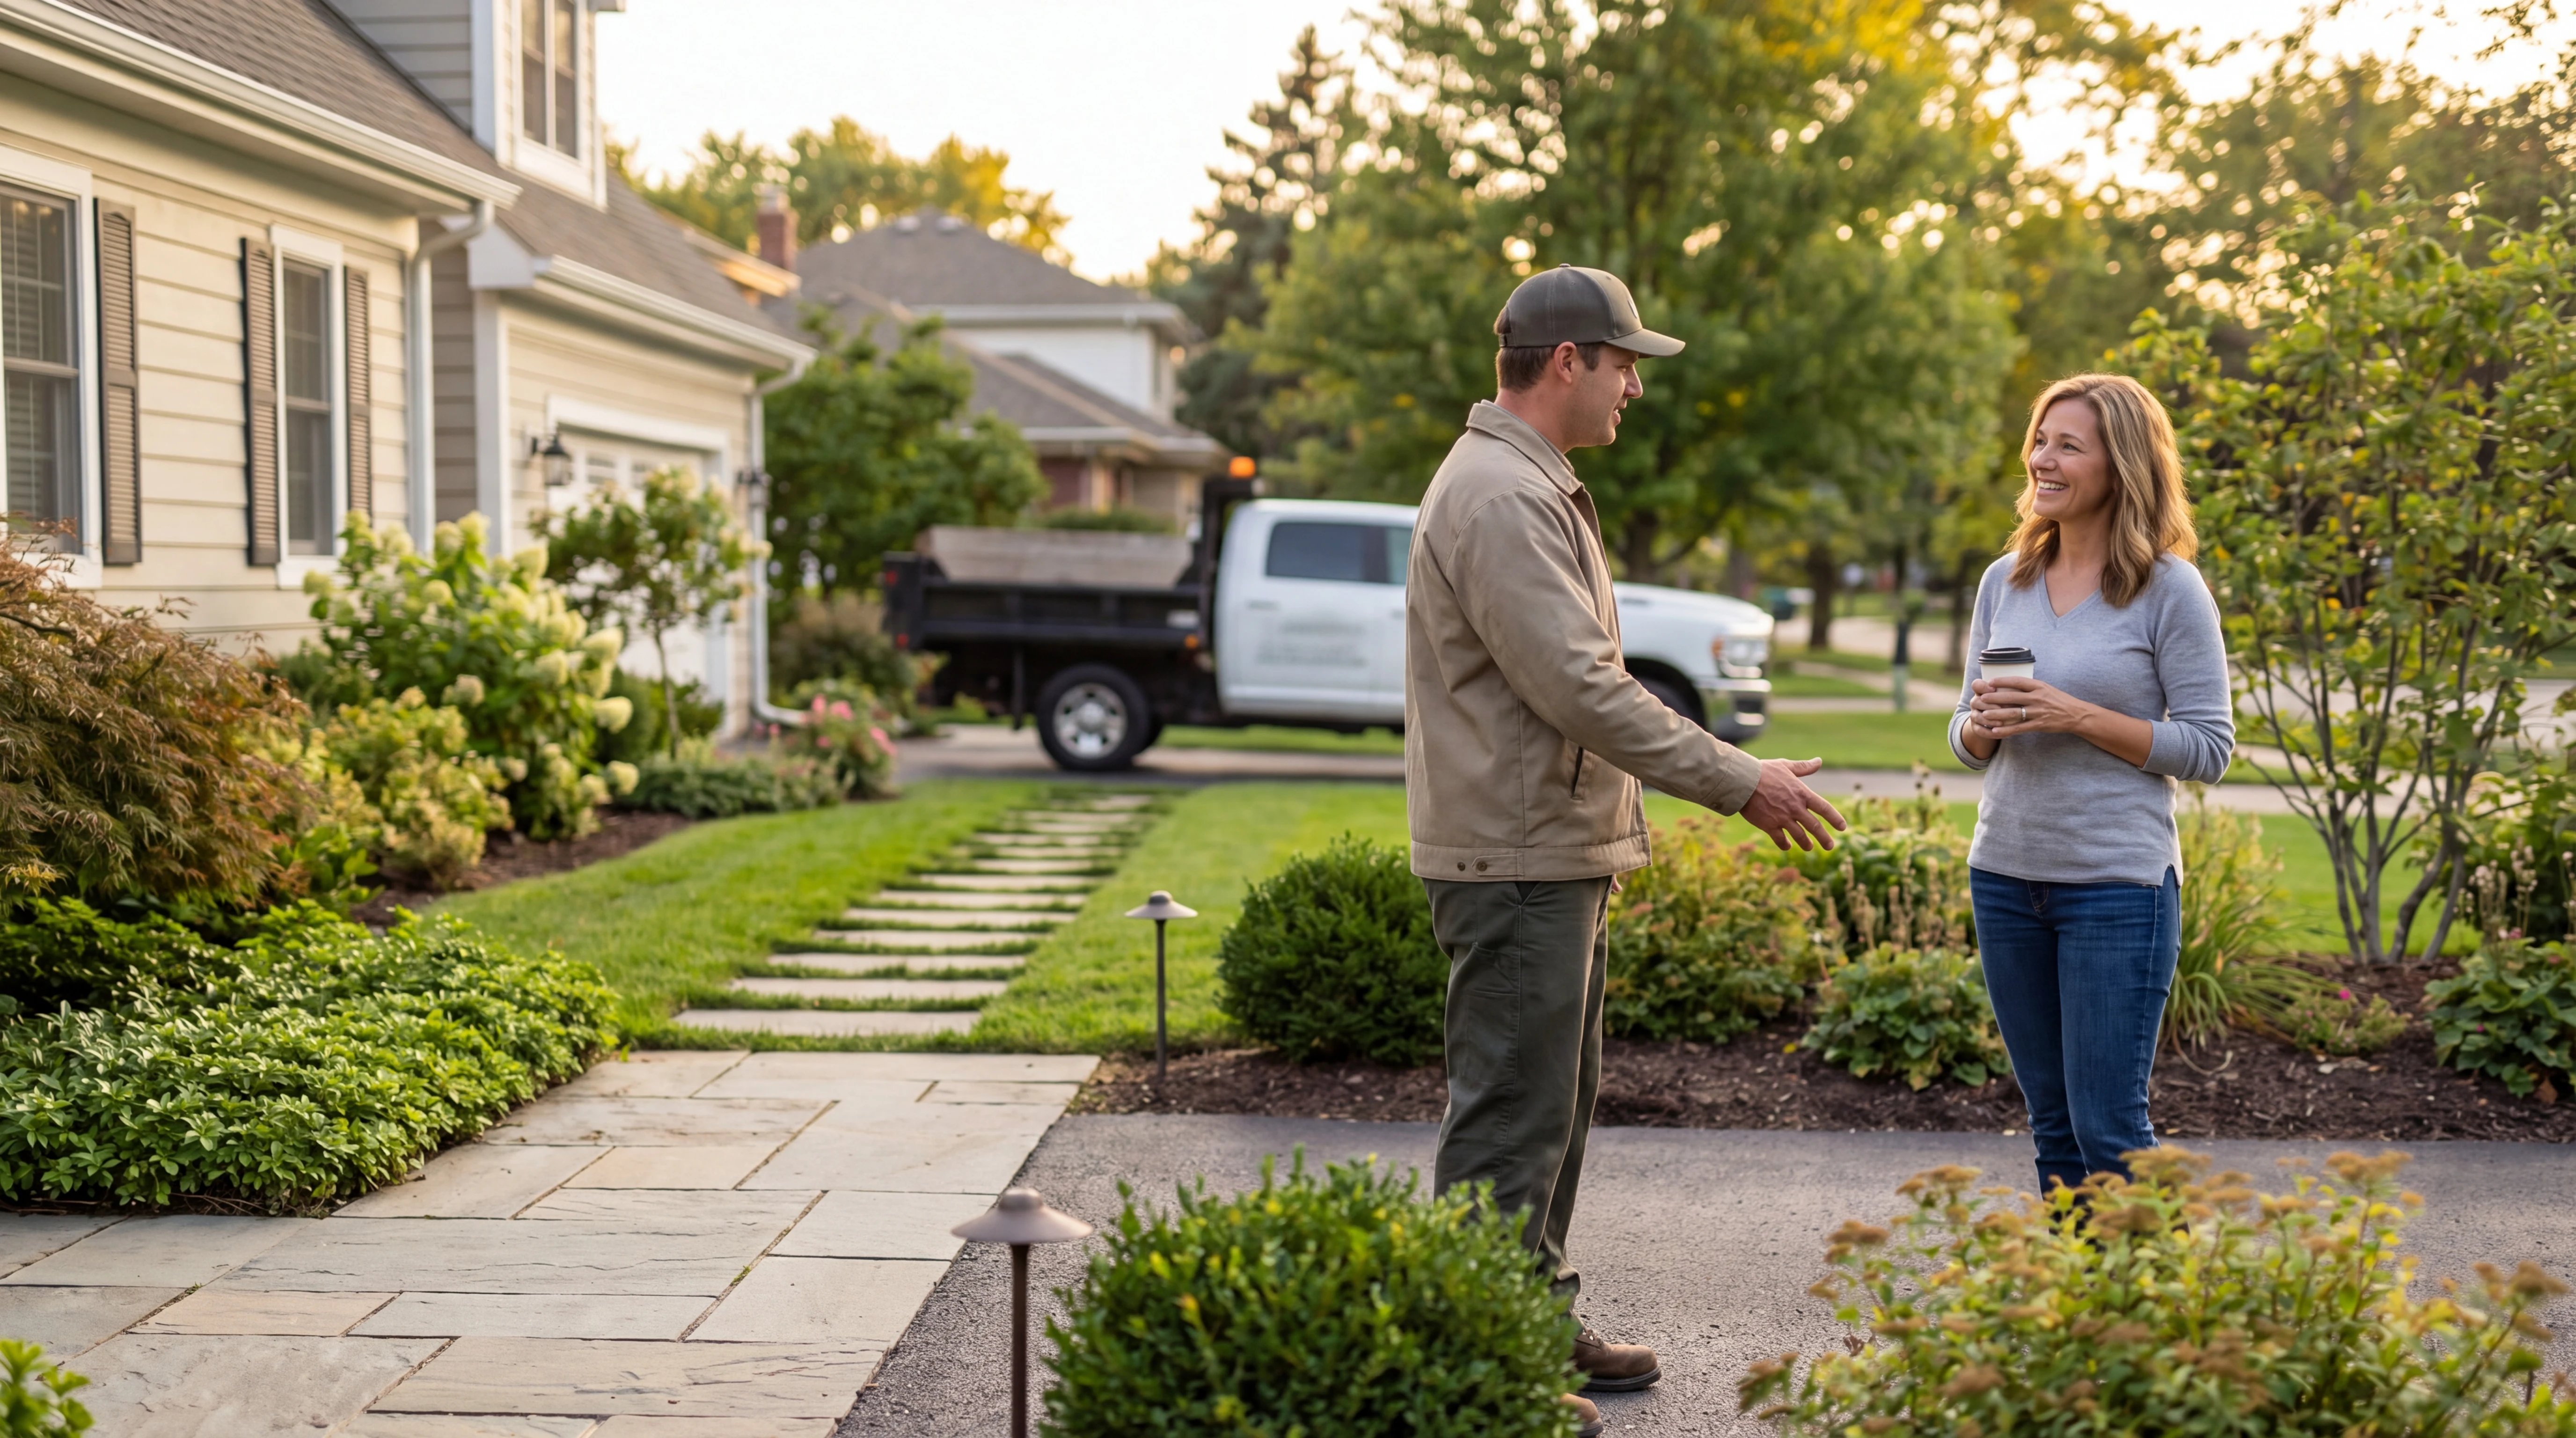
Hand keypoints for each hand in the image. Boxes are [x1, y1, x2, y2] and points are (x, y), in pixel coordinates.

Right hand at [1737, 756, 1846, 851]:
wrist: (1743, 781)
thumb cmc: (1764, 771)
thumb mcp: (1786, 766)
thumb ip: (1804, 767)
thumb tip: (1819, 761)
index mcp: (1802, 793)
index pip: (1824, 808)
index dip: (1835, 818)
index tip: (1842, 827)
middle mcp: (1795, 808)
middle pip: (1815, 827)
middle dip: (1824, 838)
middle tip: (1830, 846)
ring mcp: (1783, 818)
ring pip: (1800, 836)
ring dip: (1806, 843)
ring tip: (1809, 847)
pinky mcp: (1769, 825)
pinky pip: (1780, 839)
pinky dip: (1784, 844)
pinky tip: (1786, 846)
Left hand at [1968, 677, 2088, 736]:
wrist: (2076, 714)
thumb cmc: (2059, 700)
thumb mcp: (2046, 688)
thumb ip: (2030, 687)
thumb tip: (2011, 683)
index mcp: (2039, 686)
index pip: (2017, 681)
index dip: (2002, 681)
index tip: (1990, 682)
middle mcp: (2038, 697)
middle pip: (2012, 696)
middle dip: (1995, 697)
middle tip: (1981, 698)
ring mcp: (2038, 712)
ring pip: (2014, 712)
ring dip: (1997, 714)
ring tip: (1984, 714)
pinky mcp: (2039, 724)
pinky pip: (2019, 727)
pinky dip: (2006, 729)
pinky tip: (1995, 730)